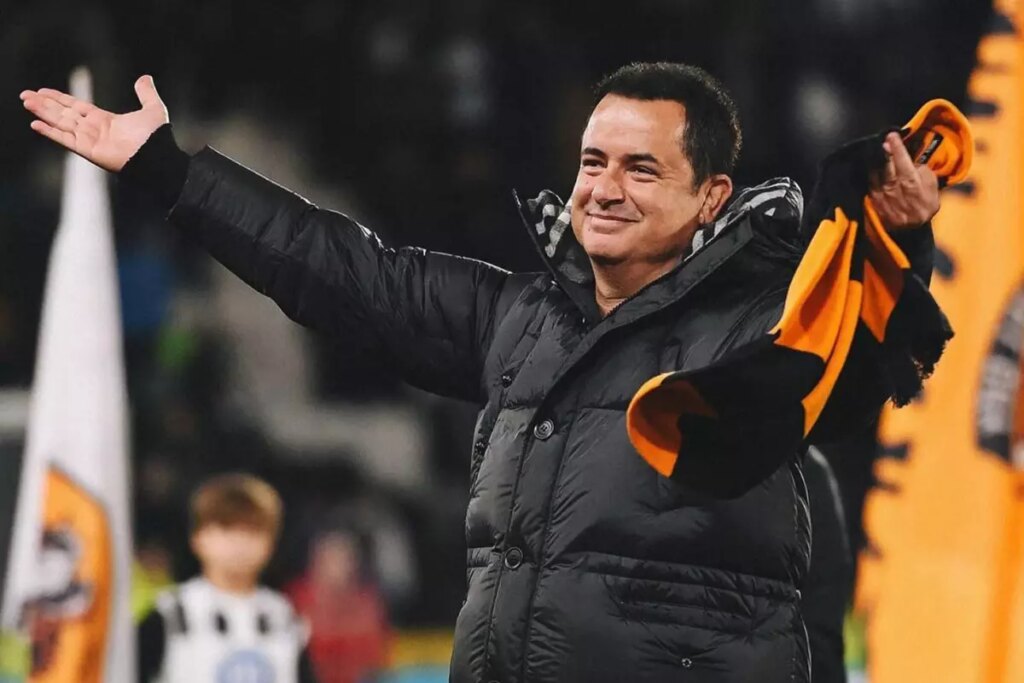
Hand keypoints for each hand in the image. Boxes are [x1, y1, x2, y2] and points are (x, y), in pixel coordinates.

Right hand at [20, 75, 168, 171]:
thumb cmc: (156, 137)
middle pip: (64, 114)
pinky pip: (65, 140)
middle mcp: (95, 130)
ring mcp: (90, 140)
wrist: (157, 155)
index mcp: (106, 121)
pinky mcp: (88, 151)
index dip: (60, 99)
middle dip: (45, 104)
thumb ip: (146, 93)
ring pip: (61, 123)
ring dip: (43, 112)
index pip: (77, 107)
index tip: (43, 92)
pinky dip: (50, 132)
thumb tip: (145, 77)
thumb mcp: (153, 109)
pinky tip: (35, 124)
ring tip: (26, 102)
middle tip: (25, 95)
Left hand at [868, 131, 939, 231]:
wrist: (910, 231)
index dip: (897, 147)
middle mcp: (894, 189)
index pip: (903, 161)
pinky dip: (868, 172)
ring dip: (874, 160)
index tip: (892, 135)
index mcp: (912, 184)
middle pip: (886, 167)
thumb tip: (911, 160)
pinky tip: (868, 163)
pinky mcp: (871, 201)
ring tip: (874, 149)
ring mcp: (881, 196)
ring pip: (875, 173)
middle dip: (883, 152)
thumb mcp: (932, 187)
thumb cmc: (924, 204)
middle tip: (882, 140)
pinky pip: (868, 182)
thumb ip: (923, 172)